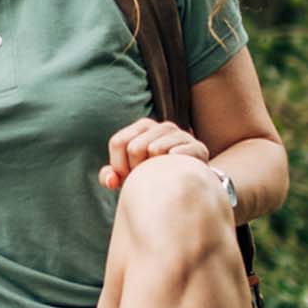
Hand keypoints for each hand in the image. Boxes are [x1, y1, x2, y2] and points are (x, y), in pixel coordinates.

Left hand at [96, 118, 212, 197]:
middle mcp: (162, 126)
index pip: (118, 142)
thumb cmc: (152, 175)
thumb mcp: (128, 175)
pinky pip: (177, 153)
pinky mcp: (198, 147)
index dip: (119, 165)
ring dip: (153, 170)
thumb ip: (109, 176)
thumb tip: (111, 181)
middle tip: (146, 178)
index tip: (128, 177)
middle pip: (134, 148)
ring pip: (154, 148)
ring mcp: (181, 135)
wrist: (189, 180)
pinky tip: (174, 174)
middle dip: (136, 170)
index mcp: (143, 126)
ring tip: (160, 176)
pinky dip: (172, 167)